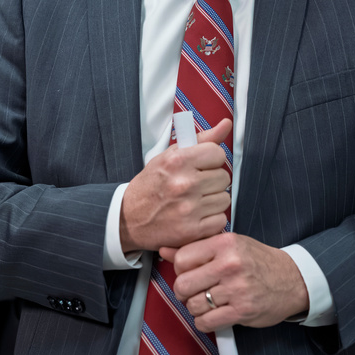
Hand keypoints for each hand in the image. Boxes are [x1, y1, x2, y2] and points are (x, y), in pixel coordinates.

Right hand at [119, 119, 232, 252]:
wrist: (128, 218)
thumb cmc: (152, 184)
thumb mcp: (170, 156)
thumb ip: (202, 140)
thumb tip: (227, 124)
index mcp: (178, 161)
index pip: (218, 154)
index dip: (212, 160)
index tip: (201, 166)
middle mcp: (184, 184)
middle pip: (224, 177)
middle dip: (213, 181)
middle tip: (196, 185)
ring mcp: (188, 209)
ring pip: (225, 199)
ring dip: (213, 200)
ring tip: (195, 201)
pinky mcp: (191, 231)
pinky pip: (221, 220)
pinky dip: (212, 220)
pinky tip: (197, 216)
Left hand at [161, 233, 310, 331]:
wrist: (292, 279)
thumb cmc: (259, 261)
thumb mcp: (230, 245)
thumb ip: (198, 247)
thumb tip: (166, 250)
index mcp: (226, 243)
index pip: (182, 258)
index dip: (180, 269)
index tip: (189, 272)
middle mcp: (230, 264)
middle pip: (183, 284)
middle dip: (183, 291)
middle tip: (193, 290)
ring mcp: (236, 288)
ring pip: (193, 305)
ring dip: (195, 307)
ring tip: (207, 301)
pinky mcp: (241, 310)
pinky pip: (206, 322)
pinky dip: (204, 321)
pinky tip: (213, 313)